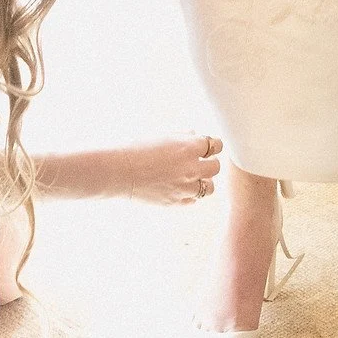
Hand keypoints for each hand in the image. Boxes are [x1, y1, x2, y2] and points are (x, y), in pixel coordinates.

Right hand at [108, 135, 222, 204]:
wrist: (121, 172)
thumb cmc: (138, 149)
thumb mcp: (163, 136)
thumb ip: (183, 136)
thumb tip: (195, 135)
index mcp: (189, 147)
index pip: (216, 145)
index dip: (212, 145)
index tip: (207, 146)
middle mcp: (191, 168)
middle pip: (216, 167)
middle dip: (209, 163)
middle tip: (200, 162)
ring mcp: (185, 188)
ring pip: (209, 187)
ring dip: (203, 181)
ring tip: (191, 177)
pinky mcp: (176, 202)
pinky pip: (194, 200)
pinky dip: (190, 194)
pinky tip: (180, 187)